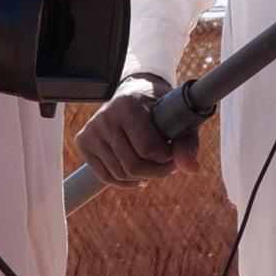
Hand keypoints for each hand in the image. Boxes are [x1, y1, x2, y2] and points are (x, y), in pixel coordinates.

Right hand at [73, 73, 199, 187]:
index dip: (167, 159)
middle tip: (167, 166)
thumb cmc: (160, 109)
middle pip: (133, 166)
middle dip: (156, 172)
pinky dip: (125, 182)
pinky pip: (105, 177)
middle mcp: (104, 117)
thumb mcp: (179, 121)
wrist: (135, 93)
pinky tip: (137, 174)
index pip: (148, 150)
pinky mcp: (83, 142)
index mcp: (127, 106)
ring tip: (152, 165)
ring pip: (120, 175)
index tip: (173, 152)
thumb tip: (192, 169)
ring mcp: (91, 130)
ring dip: (142, 178)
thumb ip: (187, 144)